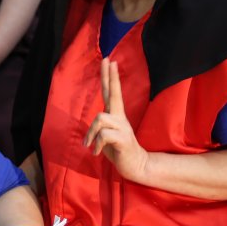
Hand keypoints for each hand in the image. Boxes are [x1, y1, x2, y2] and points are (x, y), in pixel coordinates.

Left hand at [84, 59, 148, 182]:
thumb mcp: (106, 135)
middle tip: (108, 60)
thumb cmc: (118, 149)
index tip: (109, 60)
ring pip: (100, 119)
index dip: (110, 77)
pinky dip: (97, 145)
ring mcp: (122, 128)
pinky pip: (104, 135)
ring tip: (90, 146)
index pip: (111, 92)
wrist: (135, 166)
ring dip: (91, 134)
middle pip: (114, 94)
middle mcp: (120, 118)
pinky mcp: (123, 139)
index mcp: (115, 115)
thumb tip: (95, 121)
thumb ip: (101, 126)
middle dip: (110, 77)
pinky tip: (97, 153)